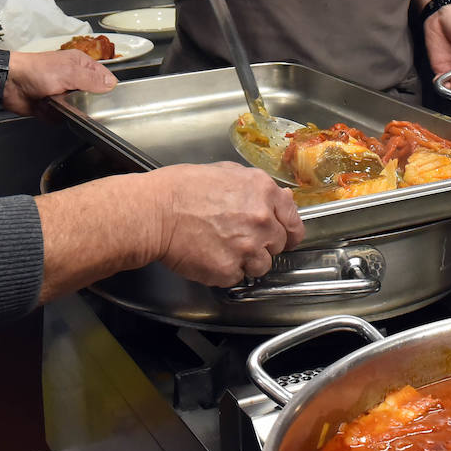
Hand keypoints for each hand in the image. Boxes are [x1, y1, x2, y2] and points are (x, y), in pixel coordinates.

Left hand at [1, 49, 115, 115]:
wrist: (8, 83)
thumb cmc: (36, 71)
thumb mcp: (69, 72)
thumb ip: (92, 79)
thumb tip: (112, 84)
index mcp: (80, 65)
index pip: (103, 77)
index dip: (108, 88)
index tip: (111, 100)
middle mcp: (73, 79)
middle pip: (92, 97)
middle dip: (86, 103)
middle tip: (80, 103)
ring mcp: (62, 94)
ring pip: (78, 110)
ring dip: (69, 111)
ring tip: (59, 104)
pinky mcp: (52, 108)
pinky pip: (62, 118)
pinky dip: (55, 116)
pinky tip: (48, 109)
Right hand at [146, 163, 303, 285]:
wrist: (156, 212)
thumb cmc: (182, 189)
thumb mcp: (225, 172)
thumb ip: (258, 187)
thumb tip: (282, 198)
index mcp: (264, 192)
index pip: (294, 222)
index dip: (287, 231)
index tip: (283, 237)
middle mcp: (262, 220)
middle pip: (278, 245)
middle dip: (262, 244)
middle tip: (238, 237)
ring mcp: (248, 248)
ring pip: (261, 266)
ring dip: (246, 261)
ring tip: (221, 247)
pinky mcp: (230, 270)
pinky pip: (237, 277)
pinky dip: (225, 270)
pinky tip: (209, 255)